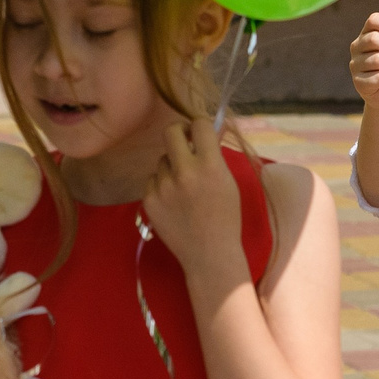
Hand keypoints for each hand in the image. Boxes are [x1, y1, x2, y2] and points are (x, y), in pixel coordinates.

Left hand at [142, 112, 246, 289]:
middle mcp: (184, 172)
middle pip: (171, 131)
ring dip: (172, 166)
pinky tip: (174, 202)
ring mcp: (164, 187)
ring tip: (184, 188)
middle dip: (179, 133)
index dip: (200, 126)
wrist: (210, 254)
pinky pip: (152, 179)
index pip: (199, 124)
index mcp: (210, 166)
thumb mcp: (228, 182)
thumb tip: (209, 128)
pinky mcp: (149, 200)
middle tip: (184, 143)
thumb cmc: (226, 218)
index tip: (200, 133)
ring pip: (162, 160)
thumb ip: (215, 155)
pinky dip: (161, 185)